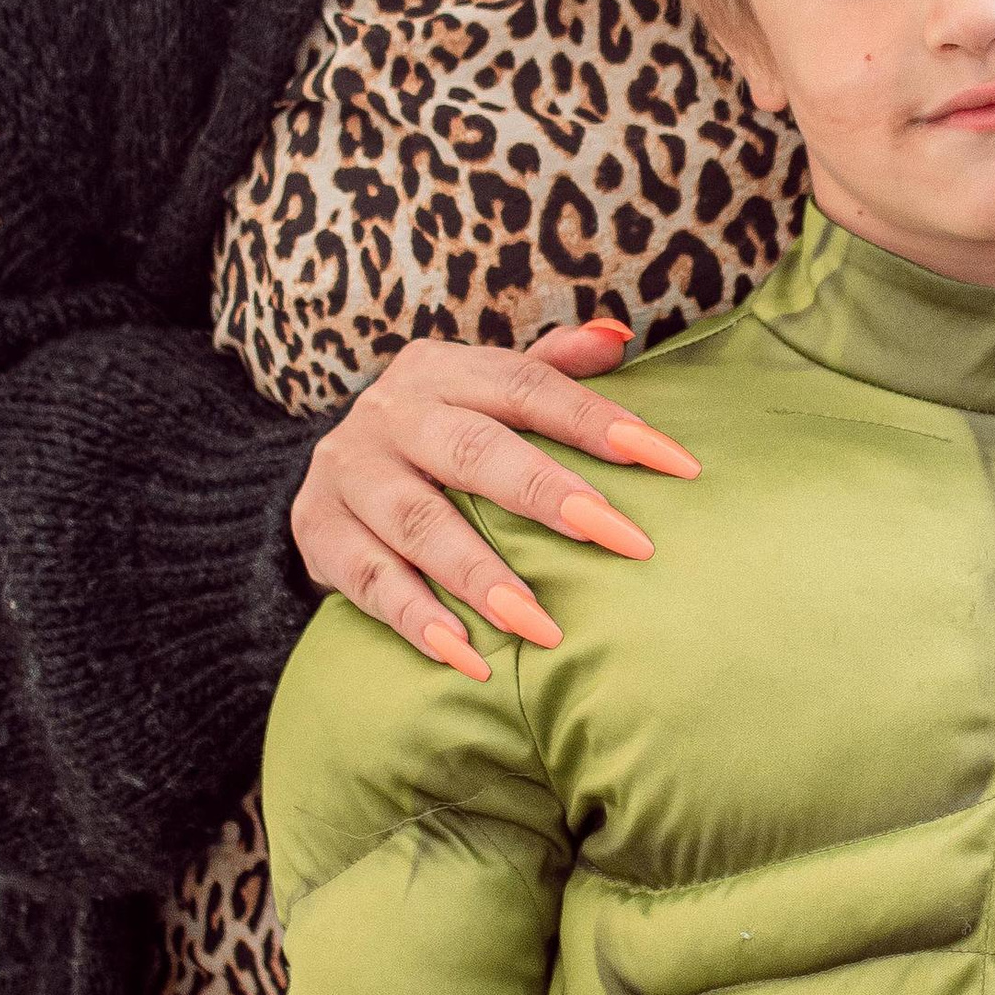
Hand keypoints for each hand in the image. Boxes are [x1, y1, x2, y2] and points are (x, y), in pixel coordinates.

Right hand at [291, 321, 699, 678]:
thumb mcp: (487, 392)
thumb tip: (617, 336)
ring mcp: (349, 471)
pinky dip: (419, 621)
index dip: (600, 421)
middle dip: (551, 496)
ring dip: (481, 577)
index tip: (676, 463)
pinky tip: (469, 658)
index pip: (528, 386)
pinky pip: (369, 581)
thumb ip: (551, 368)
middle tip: (623, 540)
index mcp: (444, 371)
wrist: (332, 474)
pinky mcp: (318, 529)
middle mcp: (391, 412)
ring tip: (541, 624)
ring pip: (419, 523)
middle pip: (473, 451)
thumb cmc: (441, 434)